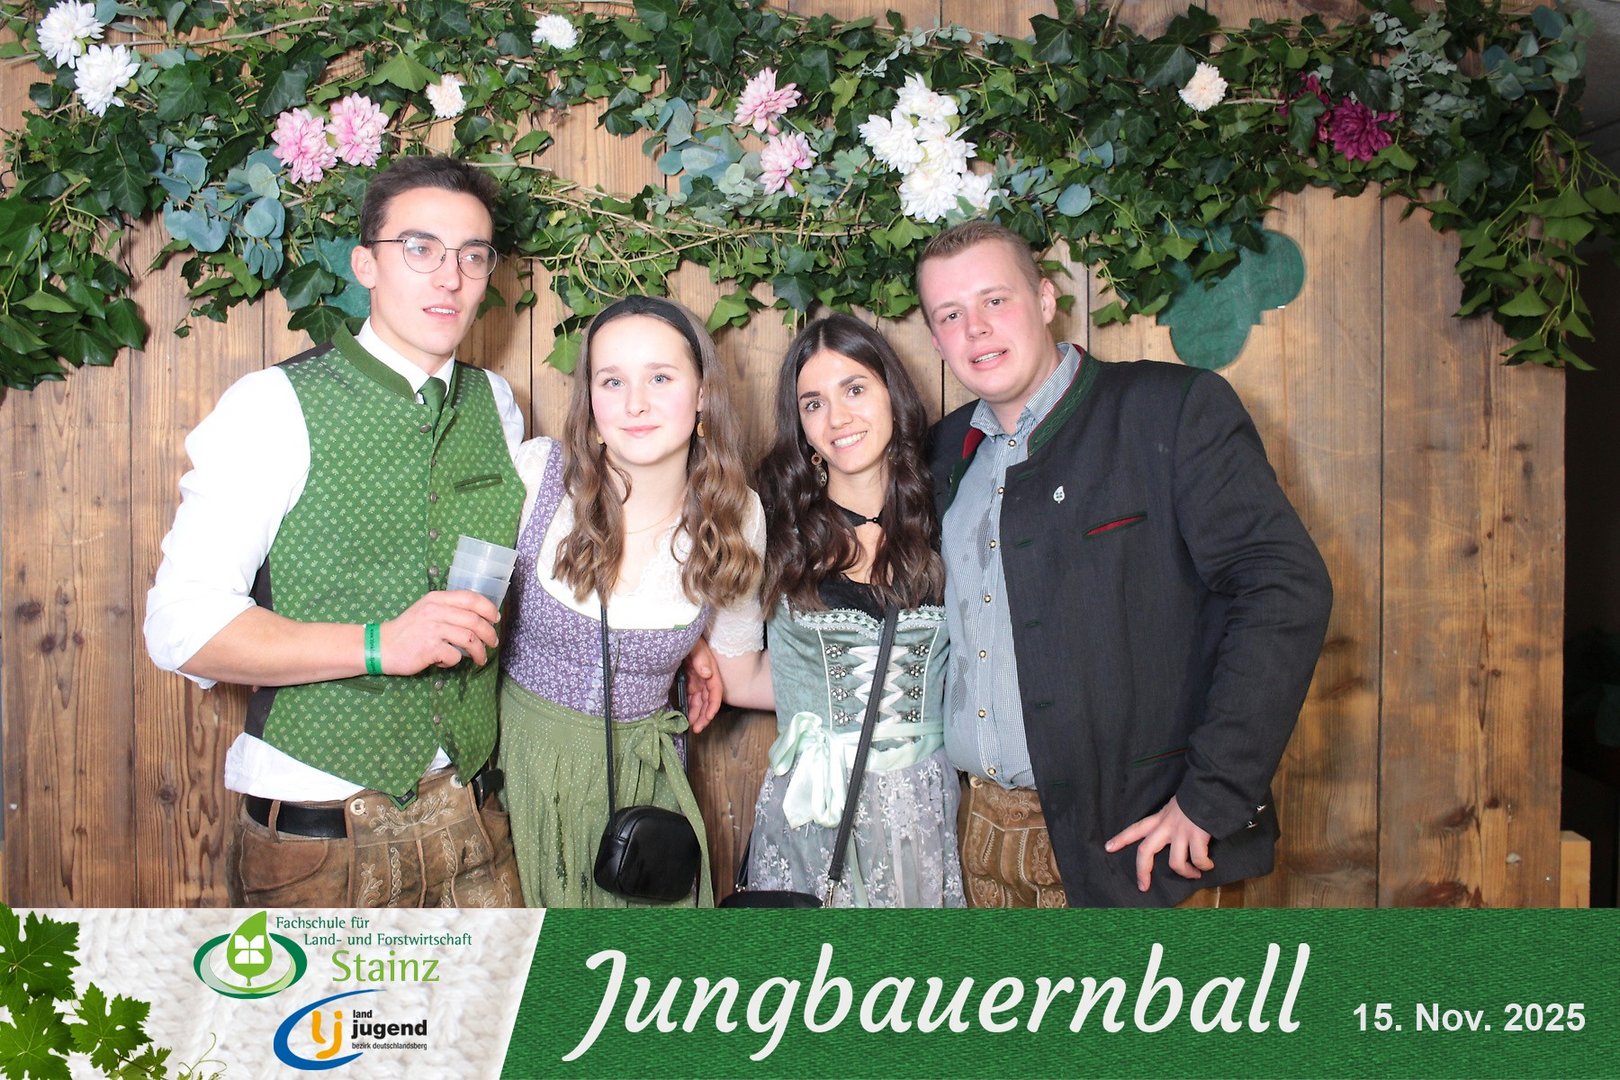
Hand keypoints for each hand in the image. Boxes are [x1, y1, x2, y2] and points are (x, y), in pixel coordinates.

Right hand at [381, 590, 500, 672]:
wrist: (382, 646)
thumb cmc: (408, 630)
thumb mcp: (426, 610)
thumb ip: (448, 609)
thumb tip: (478, 617)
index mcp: (437, 599)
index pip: (470, 598)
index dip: (488, 608)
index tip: (495, 619)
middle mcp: (435, 611)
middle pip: (474, 620)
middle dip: (489, 634)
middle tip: (493, 643)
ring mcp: (432, 629)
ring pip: (470, 639)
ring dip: (479, 651)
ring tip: (480, 658)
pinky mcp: (429, 648)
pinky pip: (455, 656)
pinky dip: (455, 662)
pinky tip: (447, 662)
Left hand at [682, 636, 724, 733]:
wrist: (673, 631)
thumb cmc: (685, 635)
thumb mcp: (694, 644)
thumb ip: (700, 657)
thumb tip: (707, 673)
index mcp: (709, 668)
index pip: (715, 690)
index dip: (713, 705)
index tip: (708, 717)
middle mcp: (704, 675)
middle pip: (708, 699)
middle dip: (704, 715)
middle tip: (697, 728)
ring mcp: (696, 677)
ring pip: (699, 699)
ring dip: (697, 713)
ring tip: (691, 726)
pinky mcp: (688, 678)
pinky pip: (691, 695)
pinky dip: (690, 705)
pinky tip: (686, 714)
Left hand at [1104, 796, 1213, 892]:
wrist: (1211, 788)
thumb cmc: (1196, 797)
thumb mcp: (1177, 805)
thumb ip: (1172, 818)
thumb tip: (1177, 832)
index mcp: (1161, 818)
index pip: (1136, 828)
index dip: (1122, 838)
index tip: (1108, 847)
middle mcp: (1167, 826)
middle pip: (1145, 851)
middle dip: (1142, 871)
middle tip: (1143, 886)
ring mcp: (1181, 832)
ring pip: (1175, 863)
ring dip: (1186, 872)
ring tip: (1194, 874)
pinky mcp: (1197, 836)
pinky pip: (1198, 859)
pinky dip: (1204, 866)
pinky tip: (1209, 865)